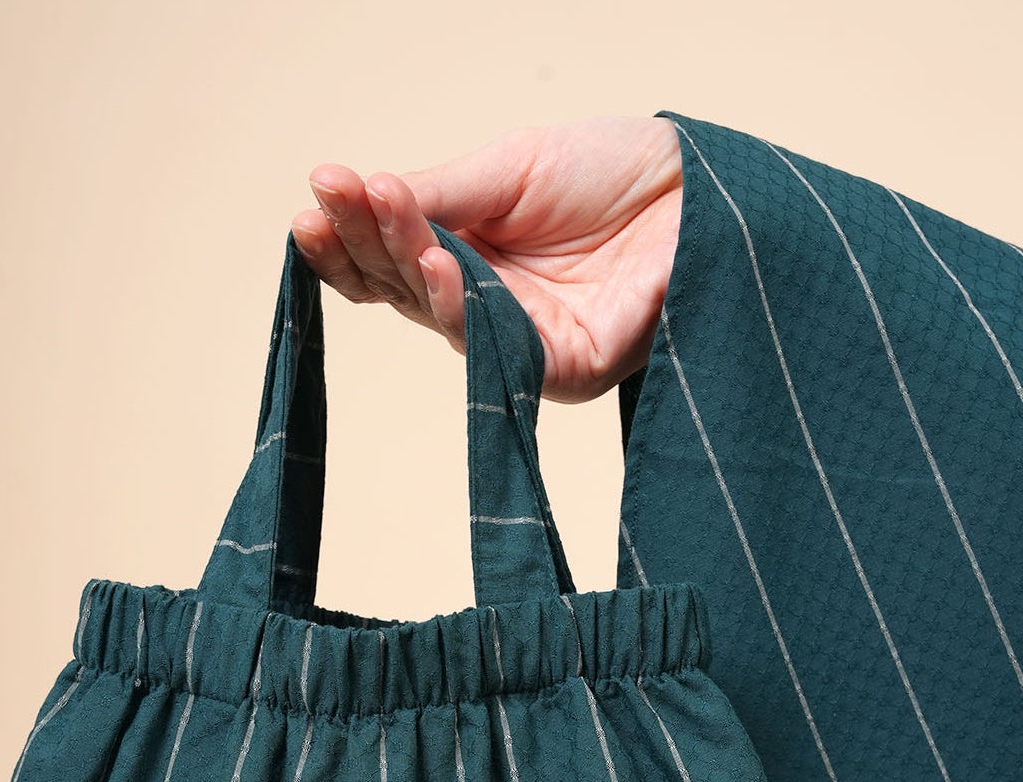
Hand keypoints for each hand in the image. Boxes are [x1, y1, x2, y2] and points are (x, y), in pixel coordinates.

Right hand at [289, 116, 681, 405]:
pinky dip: (461, 305)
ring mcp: (525, 344)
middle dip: (362, 242)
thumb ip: (440, 193)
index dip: (351, 236)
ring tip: (379, 212)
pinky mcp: (566, 371)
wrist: (706, 186)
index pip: (393, 260)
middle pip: (403, 291)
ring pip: (441, 319)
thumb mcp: (510, 169)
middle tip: (327, 200)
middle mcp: (491, 310)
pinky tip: (434, 260)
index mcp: (473, 261)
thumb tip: (359, 194)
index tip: (315, 195)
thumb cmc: (617, 174)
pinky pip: (498, 350)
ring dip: (403, 264)